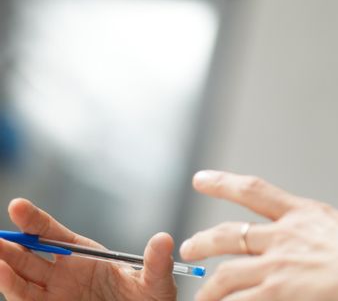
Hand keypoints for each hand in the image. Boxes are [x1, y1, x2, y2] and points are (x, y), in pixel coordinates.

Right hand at [0, 198, 176, 300]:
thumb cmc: (148, 300)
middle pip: (27, 255)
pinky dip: (12, 288)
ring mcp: (54, 293)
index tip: (18, 205)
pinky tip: (4, 278)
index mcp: (84, 255)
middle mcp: (63, 272)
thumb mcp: (156, 280)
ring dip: (5, 267)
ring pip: (20, 279)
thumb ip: (156, 262)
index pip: (53, 234)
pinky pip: (27, 300)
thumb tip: (164, 239)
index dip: (34, 220)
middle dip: (9, 244)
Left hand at [181, 171, 337, 300]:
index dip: (223, 183)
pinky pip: (237, 299)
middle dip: (203, 241)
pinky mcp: (275, 291)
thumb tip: (327, 241)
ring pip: (224, 274)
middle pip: (228, 234)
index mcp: (306, 214)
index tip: (202, 179)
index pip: (254, 191)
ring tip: (201, 295)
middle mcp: (286, 235)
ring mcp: (277, 264)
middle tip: (190, 247)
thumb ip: (324, 234)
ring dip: (208, 287)